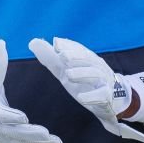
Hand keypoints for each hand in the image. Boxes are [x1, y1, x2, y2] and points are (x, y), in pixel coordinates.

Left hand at [28, 37, 143, 142]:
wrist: (110, 100)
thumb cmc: (85, 80)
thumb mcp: (66, 69)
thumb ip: (51, 57)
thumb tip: (33, 42)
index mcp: (87, 58)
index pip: (78, 49)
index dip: (68, 45)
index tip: (56, 44)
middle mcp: (97, 66)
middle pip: (88, 58)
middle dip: (75, 56)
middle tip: (62, 56)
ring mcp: (103, 81)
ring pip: (95, 74)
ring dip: (82, 74)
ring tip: (68, 75)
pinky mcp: (107, 96)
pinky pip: (102, 95)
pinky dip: (92, 96)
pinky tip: (82, 99)